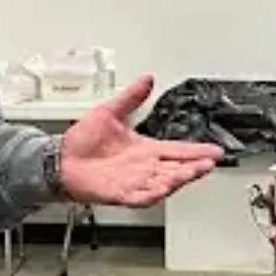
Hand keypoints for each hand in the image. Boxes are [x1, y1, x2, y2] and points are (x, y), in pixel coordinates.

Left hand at [59, 76, 223, 206]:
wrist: (60, 160)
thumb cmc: (83, 142)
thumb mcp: (110, 112)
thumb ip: (130, 97)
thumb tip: (146, 79)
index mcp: (145, 150)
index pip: (178, 150)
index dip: (197, 151)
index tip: (214, 150)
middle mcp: (143, 168)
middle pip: (177, 168)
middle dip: (195, 166)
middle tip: (209, 162)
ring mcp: (133, 182)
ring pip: (164, 183)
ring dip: (179, 179)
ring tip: (192, 172)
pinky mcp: (120, 193)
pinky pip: (140, 196)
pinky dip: (151, 193)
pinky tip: (163, 189)